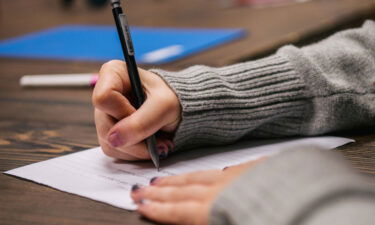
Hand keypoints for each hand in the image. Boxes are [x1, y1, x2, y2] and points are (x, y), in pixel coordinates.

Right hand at [92, 60, 180, 159]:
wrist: (181, 110)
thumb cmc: (175, 98)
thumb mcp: (164, 107)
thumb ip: (141, 122)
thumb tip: (114, 139)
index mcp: (113, 74)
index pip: (103, 99)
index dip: (123, 112)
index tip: (142, 112)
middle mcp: (104, 93)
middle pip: (105, 126)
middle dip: (134, 138)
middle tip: (158, 139)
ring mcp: (106, 115)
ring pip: (110, 143)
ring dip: (137, 148)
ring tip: (158, 142)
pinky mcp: (110, 132)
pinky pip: (115, 150)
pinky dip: (135, 152)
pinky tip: (150, 144)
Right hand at [131, 157, 265, 224]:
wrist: (308, 195)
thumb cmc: (277, 216)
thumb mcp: (243, 221)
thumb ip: (211, 218)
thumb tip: (197, 216)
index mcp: (215, 209)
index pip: (178, 209)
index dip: (158, 207)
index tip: (141, 203)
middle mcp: (220, 191)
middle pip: (182, 191)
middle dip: (160, 191)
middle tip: (141, 189)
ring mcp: (235, 178)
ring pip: (198, 178)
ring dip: (177, 181)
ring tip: (161, 181)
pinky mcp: (251, 170)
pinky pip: (220, 171)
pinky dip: (205, 174)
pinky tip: (203, 174)